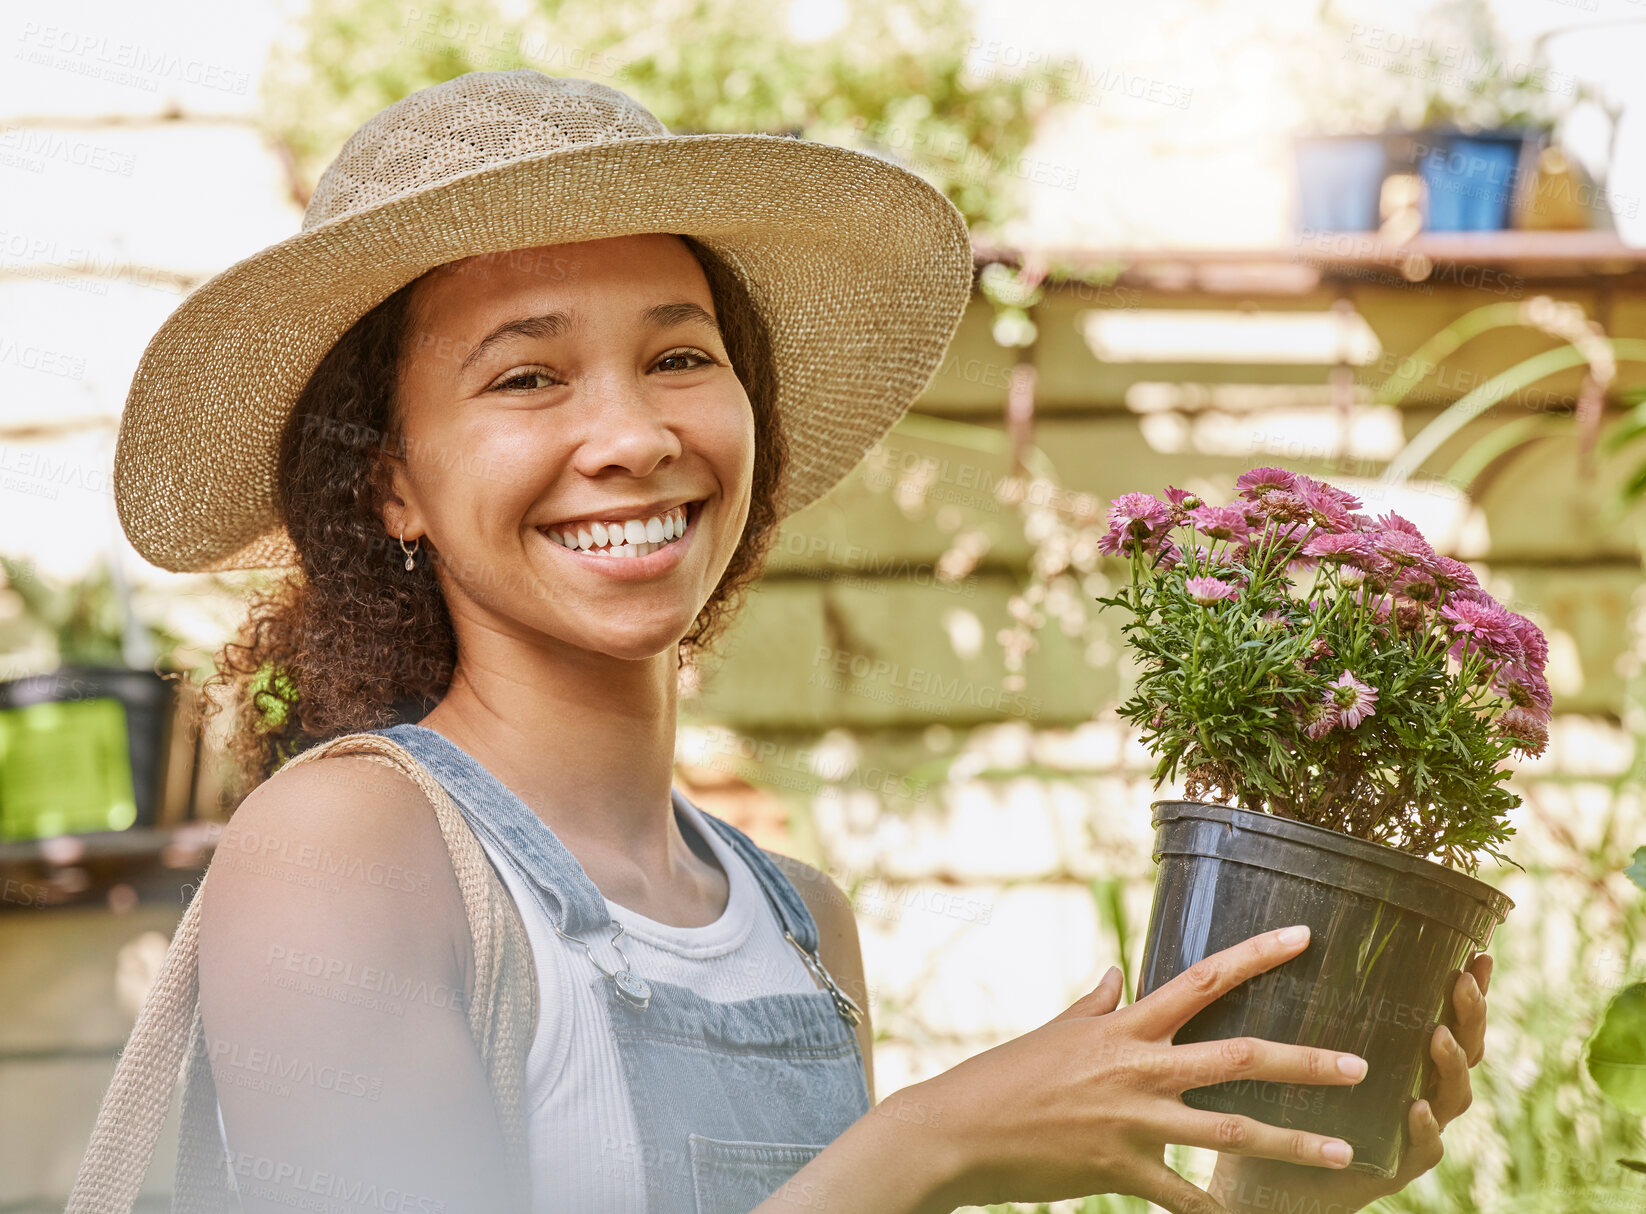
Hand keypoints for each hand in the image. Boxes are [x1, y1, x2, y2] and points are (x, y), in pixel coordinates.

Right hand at [914, 925, 1368, 1213]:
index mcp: (1124, 1026)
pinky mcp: (1120, 1171)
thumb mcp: (1052, 1031)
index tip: (1305, 937)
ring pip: (1231, 1132)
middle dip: (1306, 1062)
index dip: (1257, 956)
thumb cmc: (1001, 1076)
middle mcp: (1138, 1068)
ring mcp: (1134, 1123)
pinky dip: (1218, 1212)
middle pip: (1240, 1058)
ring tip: (1345, 1155)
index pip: (1203, 980)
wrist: (958, 1130)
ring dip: (1294, 1145)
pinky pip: (1184, 1198)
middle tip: (1362, 1065)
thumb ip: (1092, 1003)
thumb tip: (1115, 971)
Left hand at [1208, 952, 1492, 1212]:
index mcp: (1405, 1055)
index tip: (1477, 951)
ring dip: (1450, 1064)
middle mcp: (1421, 1087)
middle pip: (1464, 1049)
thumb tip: (1295, 927)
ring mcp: (1416, 1129)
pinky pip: (1423, 1148)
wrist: (1271, 1170)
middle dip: (1469, 1015)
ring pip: (1453, 1096)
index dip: (1469, 988)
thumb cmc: (1286, 1095)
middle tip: (1462, 982)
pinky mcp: (1398, 1166)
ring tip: (1439, 1037)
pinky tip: (1418, 1107)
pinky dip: (1424, 1127)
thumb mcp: (1299, 1040)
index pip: (1447, 1015)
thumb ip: (1311, 1000)